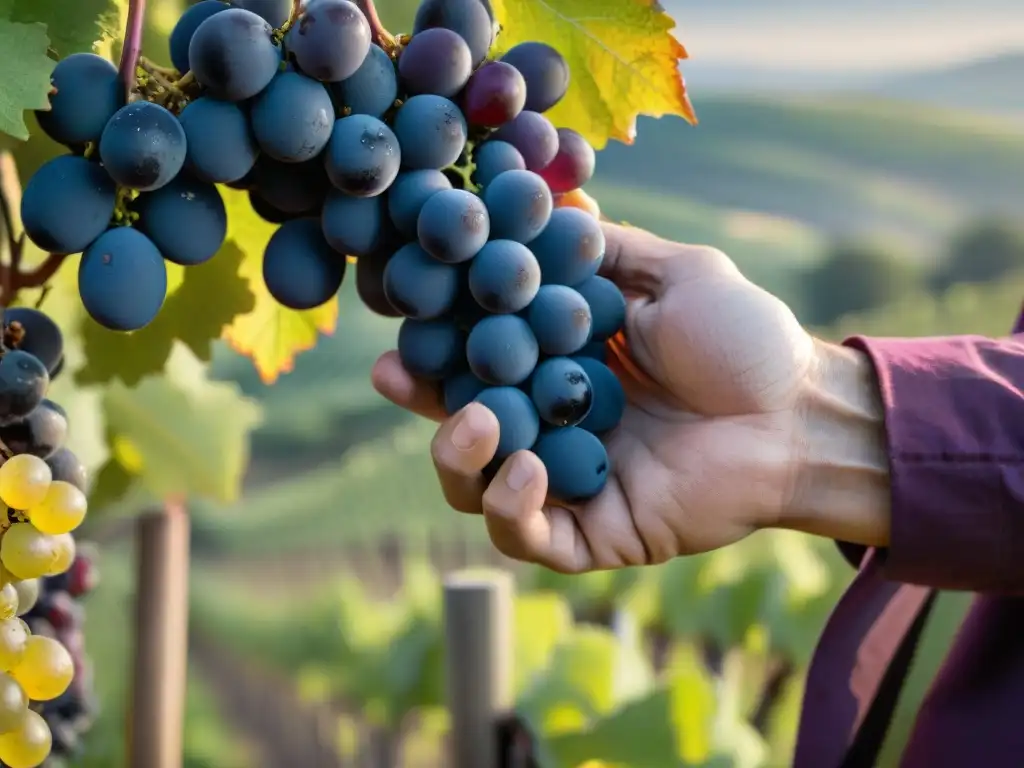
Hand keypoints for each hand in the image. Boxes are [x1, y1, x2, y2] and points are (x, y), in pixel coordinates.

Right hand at [372, 223, 888, 572]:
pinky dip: (512, 509)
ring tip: (479, 421)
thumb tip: (555, 202)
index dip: (438, 344)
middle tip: (402, 375)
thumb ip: (606, 250)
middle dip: (427, 405)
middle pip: (465, 427)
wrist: (798, 412)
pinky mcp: (596, 534)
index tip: (405, 321)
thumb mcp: (672, 274)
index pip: (481, 360)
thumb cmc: (744, 338)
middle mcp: (556, 428)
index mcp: (564, 369)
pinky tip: (526, 472)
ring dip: (460, 459)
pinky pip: (532, 538)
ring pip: (479, 490)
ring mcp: (571, 485)